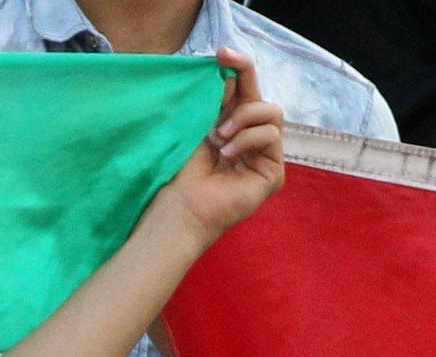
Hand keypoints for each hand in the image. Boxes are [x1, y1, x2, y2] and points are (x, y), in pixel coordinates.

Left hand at [154, 48, 285, 247]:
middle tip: (217, 121)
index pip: (246, 90)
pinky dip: (247, 140)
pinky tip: (226, 154)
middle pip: (264, 100)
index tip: (222, 54)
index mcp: (234, 126)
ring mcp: (266, 156)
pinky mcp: (273, 172)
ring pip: (272, 114)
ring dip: (243, 121)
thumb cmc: (182, 170)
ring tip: (218, 139)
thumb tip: (229, 74)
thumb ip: (216, 102)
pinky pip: (270, 137)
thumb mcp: (199, 126)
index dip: (240, 68)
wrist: (181, 205)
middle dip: (244, 99)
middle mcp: (253, 139)